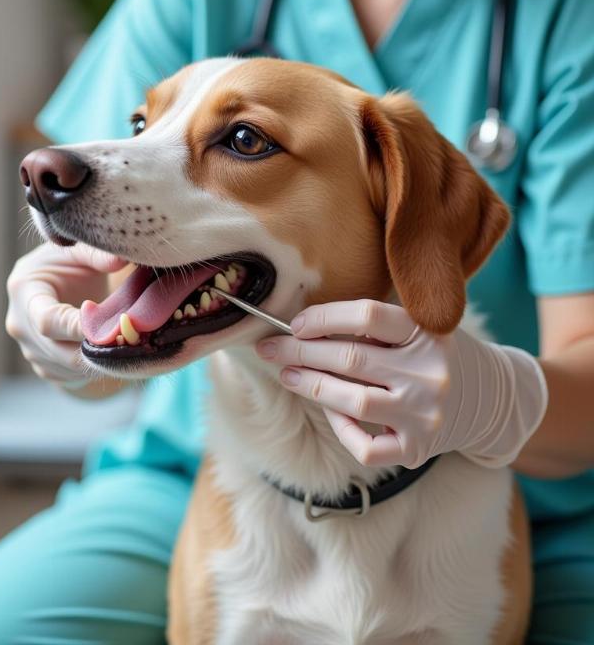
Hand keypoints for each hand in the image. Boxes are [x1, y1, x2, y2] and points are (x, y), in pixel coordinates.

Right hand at [6, 242, 126, 387]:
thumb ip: (97, 255)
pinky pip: (72, 376)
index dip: (79, 327)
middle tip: (130, 339)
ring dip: (99, 360)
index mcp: (23, 290)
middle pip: (58, 350)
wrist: (59, 286)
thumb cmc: (69, 264)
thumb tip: (121, 260)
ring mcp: (29, 350)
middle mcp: (19, 324)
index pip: (48, 321)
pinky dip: (95, 368)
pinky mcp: (43, 367)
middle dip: (96, 347)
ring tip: (127, 342)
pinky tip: (113, 351)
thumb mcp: (80, 253)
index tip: (113, 325)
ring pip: (68, 367)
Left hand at [256, 300, 547, 469]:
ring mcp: (426, 414)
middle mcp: (430, 372)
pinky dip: (342, 430)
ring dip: (311, 387)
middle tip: (269, 348)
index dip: (324, 317)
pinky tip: (332, 414)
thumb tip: (303, 323)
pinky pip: (367, 447)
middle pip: (351, 357)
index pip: (367, 315)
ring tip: (286, 375)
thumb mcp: (420, 327)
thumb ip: (374, 324)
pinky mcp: (419, 449)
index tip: (295, 323)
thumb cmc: (439, 355)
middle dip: (300, 352)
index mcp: (428, 332)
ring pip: (354, 401)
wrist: (495, 399)